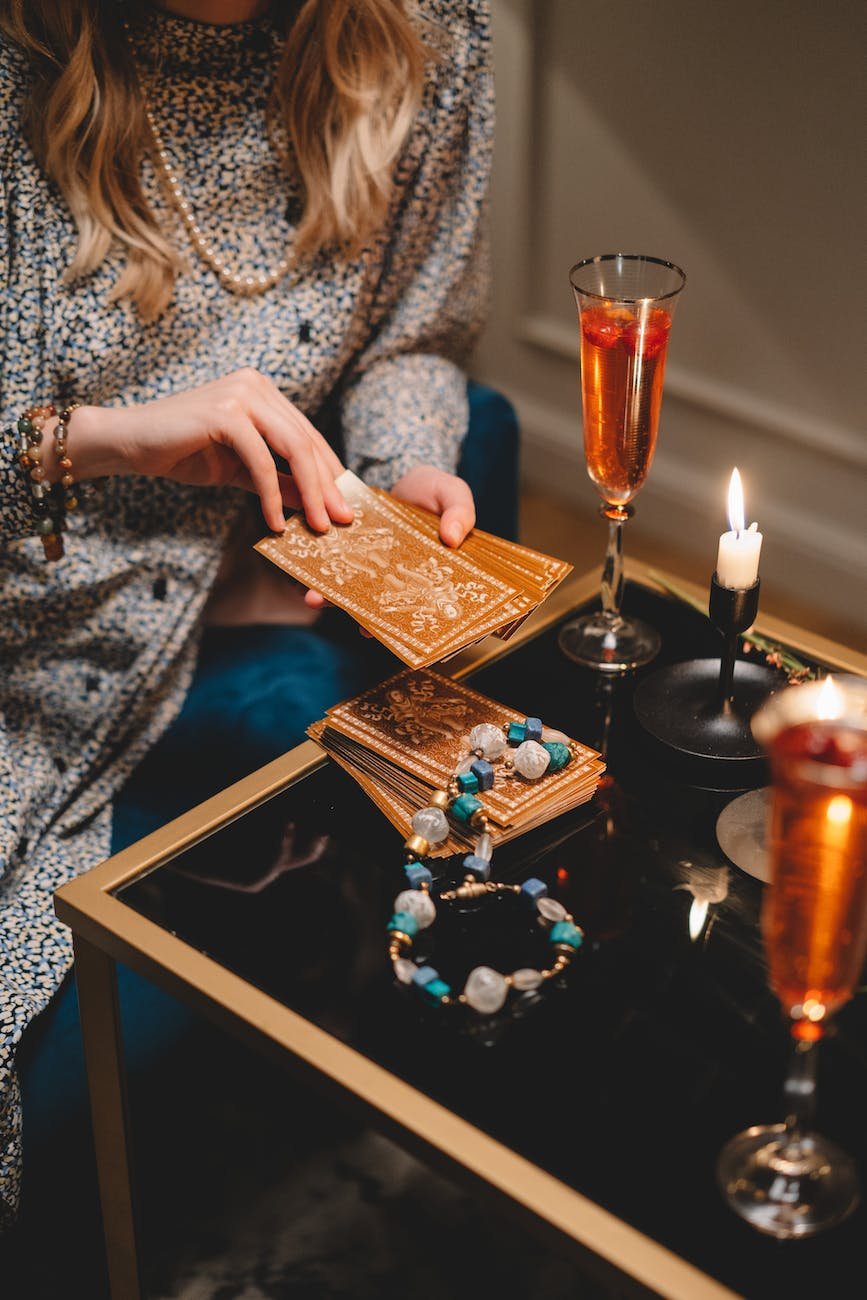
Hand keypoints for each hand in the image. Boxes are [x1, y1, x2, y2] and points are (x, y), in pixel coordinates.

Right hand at [67, 369, 352, 533]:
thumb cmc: (182, 453)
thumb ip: (277, 480)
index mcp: (263, 393)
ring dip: (310, 492)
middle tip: (342, 521)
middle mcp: (256, 386)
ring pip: (293, 448)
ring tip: (318, 526)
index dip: (329, 472)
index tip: (345, 506)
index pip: (307, 435)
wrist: (129, 442)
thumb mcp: (240, 470)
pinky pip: (261, 460)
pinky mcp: (225, 412)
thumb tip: (316, 505)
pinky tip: (274, 522)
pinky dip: (271, 494)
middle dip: (327, 486)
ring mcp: (241, 394)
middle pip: (306, 441)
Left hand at [304, 464, 475, 610]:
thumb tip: (453, 538)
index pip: (424, 604)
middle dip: (370, 620)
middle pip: (384, 605)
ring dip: (334, 598)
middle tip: (360, 627)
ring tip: (316, 599)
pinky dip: (320, 569)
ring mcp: (372, 568)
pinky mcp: (350, 551)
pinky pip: (335, 565)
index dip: (414, 623)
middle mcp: (397, 578)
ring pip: (353, 589)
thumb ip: (460, 513)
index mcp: (428, 574)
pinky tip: (305, 571)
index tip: (411, 632)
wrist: (403, 474)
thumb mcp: (453, 495)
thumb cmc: (435, 491)